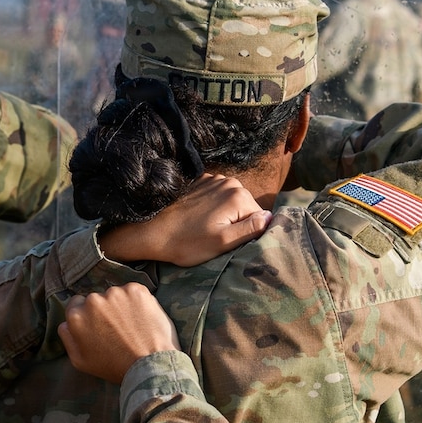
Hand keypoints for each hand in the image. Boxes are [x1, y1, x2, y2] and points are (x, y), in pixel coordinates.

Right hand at [58, 283, 179, 382]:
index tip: (99, 326)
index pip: (76, 304)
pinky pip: (133, 292)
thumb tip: (65, 322)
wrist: (150, 364)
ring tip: (131, 327)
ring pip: (115, 295)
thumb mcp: (80, 361)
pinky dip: (137, 302)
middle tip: (117, 330)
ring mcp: (115, 293)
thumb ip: (67, 337)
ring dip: (121, 306)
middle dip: (104, 310)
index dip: (88, 315)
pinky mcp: (136, 290)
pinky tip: (142, 319)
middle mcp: (93, 300)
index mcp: (76, 316)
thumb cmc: (114, 367)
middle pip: (95, 299)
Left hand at [99, 174, 271, 266]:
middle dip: (237, 223)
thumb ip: (250, 229)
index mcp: (238, 196)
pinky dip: (212, 206)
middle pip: (246, 207)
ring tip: (205, 228)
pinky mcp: (199, 181)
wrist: (151, 231)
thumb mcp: (223, 243)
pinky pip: (217, 195)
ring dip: (224, 215)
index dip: (248, 234)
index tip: (229, 243)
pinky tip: (198, 218)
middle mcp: (229, 182)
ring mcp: (213, 179)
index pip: (260, 217)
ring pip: (232, 202)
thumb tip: (270, 218)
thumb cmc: (186, 243)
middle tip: (216, 238)